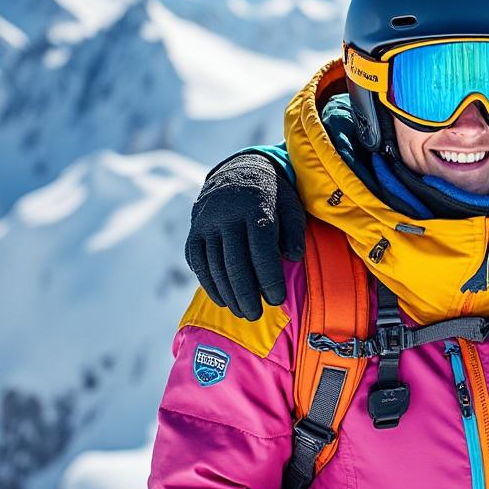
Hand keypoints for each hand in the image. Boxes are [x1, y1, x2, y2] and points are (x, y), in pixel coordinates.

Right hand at [184, 152, 304, 318]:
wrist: (237, 173)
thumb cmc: (273, 197)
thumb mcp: (290, 206)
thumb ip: (295, 231)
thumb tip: (293, 258)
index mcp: (255, 209)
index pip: (262, 252)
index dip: (269, 280)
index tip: (277, 300)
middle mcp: (227, 217)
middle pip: (235, 264)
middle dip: (246, 295)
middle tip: (256, 315)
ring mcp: (206, 225)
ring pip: (214, 267)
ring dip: (228, 295)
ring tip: (243, 312)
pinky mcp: (193, 233)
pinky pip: (198, 264)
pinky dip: (209, 285)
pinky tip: (223, 300)